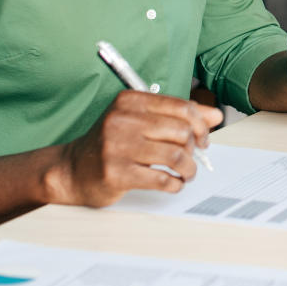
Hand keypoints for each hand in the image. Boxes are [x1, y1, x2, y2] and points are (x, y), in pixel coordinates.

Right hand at [50, 90, 221, 206]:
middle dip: (195, 148)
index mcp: (130, 101)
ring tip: (186, 173)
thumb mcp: (140, 121)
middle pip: (181, 131)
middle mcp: (122, 120)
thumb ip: (176, 115)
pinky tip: (173, 184)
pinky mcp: (116, 173)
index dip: (201, 124)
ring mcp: (117, 146)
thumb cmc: (111, 144)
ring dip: (189, 169)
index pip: (181, 107)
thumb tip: (214, 115)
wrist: (72, 170)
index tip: (204, 137)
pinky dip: (175, 184)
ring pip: (175, 156)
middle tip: (193, 158)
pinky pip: (161, 178)